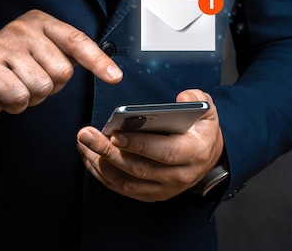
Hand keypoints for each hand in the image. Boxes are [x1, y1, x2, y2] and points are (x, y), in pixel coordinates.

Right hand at [0, 9, 122, 120]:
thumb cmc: (10, 70)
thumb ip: (66, 56)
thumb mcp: (40, 55)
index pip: (76, 41)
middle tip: (28, 80)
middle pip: (62, 72)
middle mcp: (22, 29)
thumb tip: (110, 70)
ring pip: (42, 87)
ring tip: (14, 87)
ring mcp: (2, 46)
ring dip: (32, 98)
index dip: (98, 61)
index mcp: (40, 22)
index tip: (115, 77)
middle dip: (51, 87)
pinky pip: (20, 97)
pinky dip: (15, 105)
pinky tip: (2, 95)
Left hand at [76, 89, 223, 201]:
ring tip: (83, 142)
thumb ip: (196, 98)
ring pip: (125, 180)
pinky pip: (121, 187)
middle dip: (108, 151)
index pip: (164, 153)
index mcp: (193, 153)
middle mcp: (178, 175)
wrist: (208, 158)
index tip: (115, 134)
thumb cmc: (202, 132)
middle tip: (87, 135)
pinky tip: (89, 155)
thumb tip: (180, 98)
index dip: (139, 145)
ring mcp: (162, 188)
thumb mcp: (208, 110)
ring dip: (99, 163)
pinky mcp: (149, 193)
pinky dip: (102, 173)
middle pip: (138, 168)